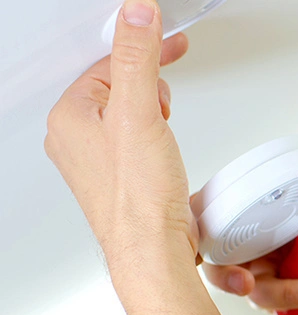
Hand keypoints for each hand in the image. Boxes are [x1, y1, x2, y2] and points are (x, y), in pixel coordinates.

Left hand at [45, 0, 194, 266]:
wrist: (153, 249)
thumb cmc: (138, 197)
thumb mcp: (140, 112)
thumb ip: (137, 57)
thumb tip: (135, 14)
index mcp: (68, 117)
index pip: (106, 63)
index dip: (141, 49)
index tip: (169, 42)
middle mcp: (75, 138)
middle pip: (116, 85)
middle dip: (148, 86)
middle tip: (163, 102)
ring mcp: (96, 159)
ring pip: (126, 113)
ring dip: (153, 112)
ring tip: (164, 130)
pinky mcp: (119, 176)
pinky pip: (134, 139)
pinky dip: (154, 136)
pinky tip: (164, 151)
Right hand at [202, 142, 297, 314]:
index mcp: (266, 209)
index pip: (219, 207)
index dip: (198, 215)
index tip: (201, 224)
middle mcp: (255, 239)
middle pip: (213, 252)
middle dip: (222, 270)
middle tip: (244, 279)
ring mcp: (260, 270)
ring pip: (238, 283)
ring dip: (274, 290)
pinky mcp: (270, 298)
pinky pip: (265, 302)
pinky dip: (292, 297)